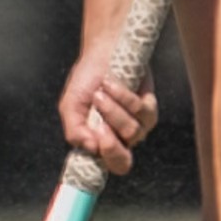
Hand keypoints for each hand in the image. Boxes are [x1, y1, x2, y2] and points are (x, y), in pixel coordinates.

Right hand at [58, 37, 157, 175]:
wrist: (102, 52)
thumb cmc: (85, 80)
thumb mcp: (70, 105)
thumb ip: (74, 129)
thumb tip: (90, 148)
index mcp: (101, 143)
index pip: (110, 167)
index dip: (104, 163)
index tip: (96, 148)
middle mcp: (121, 138)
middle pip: (124, 160)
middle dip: (111, 144)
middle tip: (100, 125)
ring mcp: (138, 124)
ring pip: (132, 133)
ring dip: (113, 111)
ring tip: (100, 92)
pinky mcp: (150, 107)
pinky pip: (141, 111)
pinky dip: (123, 96)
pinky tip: (110, 83)